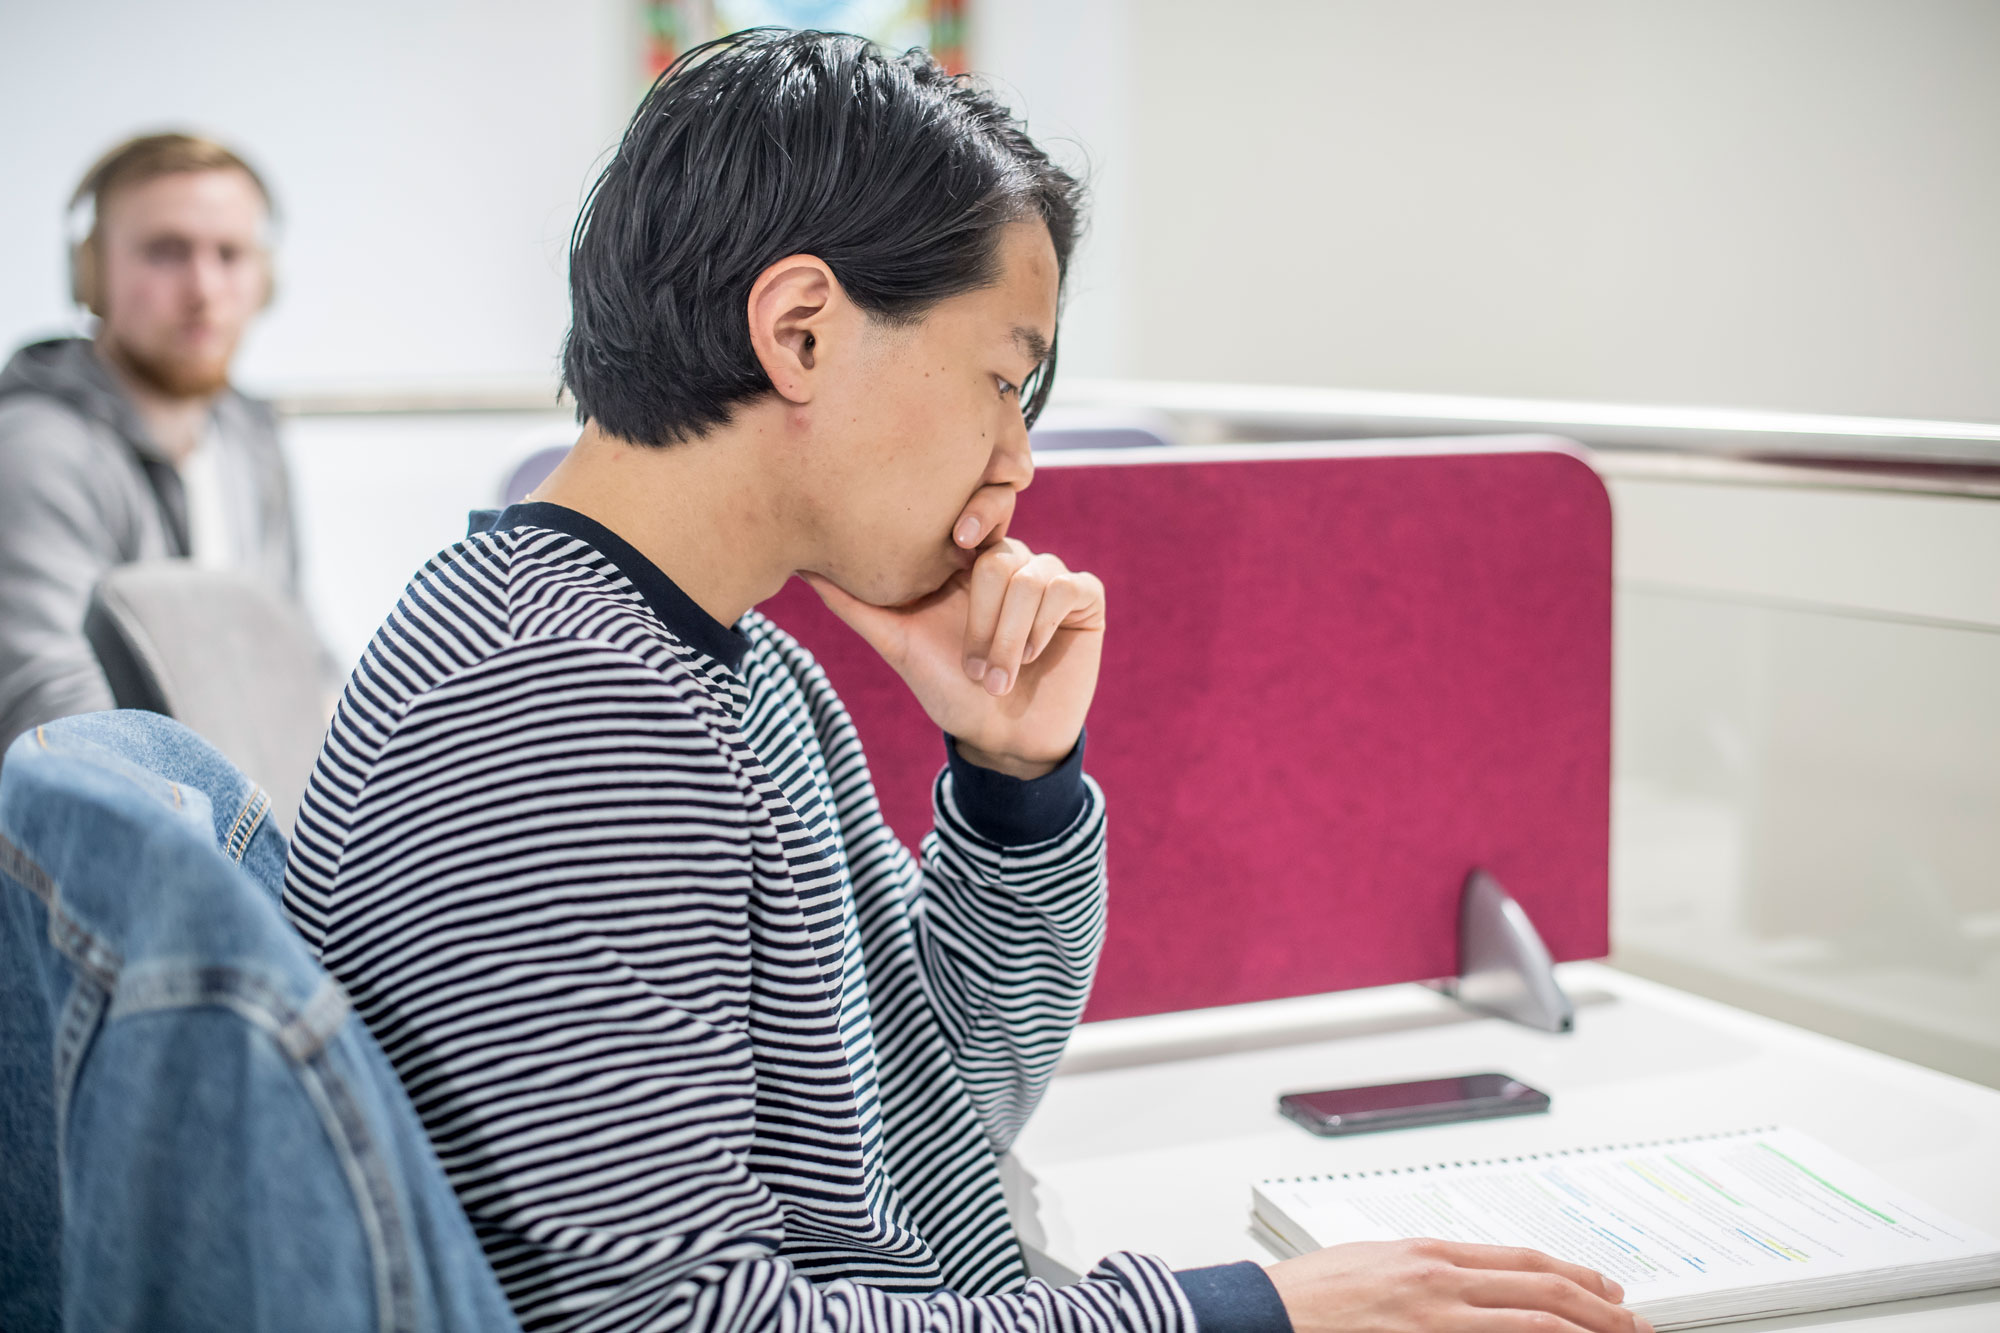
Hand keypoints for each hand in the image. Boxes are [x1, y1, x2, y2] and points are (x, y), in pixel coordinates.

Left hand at [801, 531, 1103, 779]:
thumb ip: (855, 604)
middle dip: (984, 623)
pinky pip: (1067, 589)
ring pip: (1034, 578)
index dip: (974, 514)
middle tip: (975, 669)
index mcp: (968, 562)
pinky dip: (1042, 629)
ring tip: (999, 678)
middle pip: (999, 559)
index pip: (974, 513)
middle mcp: (1010, 561)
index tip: (959, 539)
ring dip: (1011, 639)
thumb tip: (802, 567)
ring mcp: (1050, 577)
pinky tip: (1033, 658)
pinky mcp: (1084, 598)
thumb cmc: (948, 690)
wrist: (999, 739)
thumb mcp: (896, 644)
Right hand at [1266, 1239, 1649, 1332]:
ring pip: (1536, 1327)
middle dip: (1601, 1311)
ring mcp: (1435, 1323)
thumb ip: (1423, 1271)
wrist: (1261, 1317)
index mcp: (1428, 1254)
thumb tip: (1466, 1283)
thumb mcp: (1372, 1262)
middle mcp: (1440, 1284)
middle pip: (1544, 1292)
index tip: (1607, 1289)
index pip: (1524, 1262)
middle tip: (1637, 1326)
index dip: (1576, 1276)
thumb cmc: (1305, 1296)